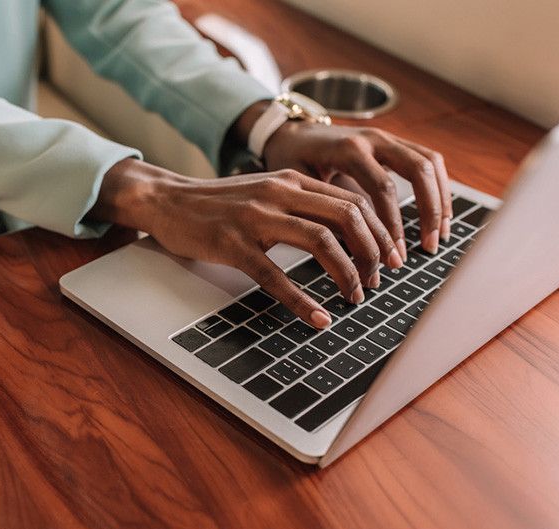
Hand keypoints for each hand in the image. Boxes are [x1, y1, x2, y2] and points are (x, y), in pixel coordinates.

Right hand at [91, 159, 404, 328]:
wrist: (167, 200)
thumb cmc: (219, 203)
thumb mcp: (266, 193)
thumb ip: (302, 204)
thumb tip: (346, 232)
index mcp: (292, 181)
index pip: (353, 200)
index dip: (380, 232)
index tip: (391, 259)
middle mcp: (279, 193)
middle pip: (347, 217)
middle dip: (373, 253)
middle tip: (377, 282)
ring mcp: (255, 218)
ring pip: (320, 241)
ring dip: (346, 274)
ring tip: (354, 297)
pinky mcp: (232, 245)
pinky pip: (274, 276)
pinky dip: (301, 301)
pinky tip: (316, 318)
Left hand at [262, 121, 452, 255]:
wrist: (290, 132)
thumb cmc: (290, 159)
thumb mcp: (298, 185)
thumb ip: (324, 211)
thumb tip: (350, 253)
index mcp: (348, 149)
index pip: (382, 188)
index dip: (392, 225)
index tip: (394, 256)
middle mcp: (373, 138)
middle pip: (418, 170)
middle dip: (428, 211)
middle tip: (427, 248)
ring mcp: (387, 137)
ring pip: (430, 163)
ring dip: (440, 200)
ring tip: (439, 235)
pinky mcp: (393, 143)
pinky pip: (427, 160)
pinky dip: (438, 187)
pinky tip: (438, 215)